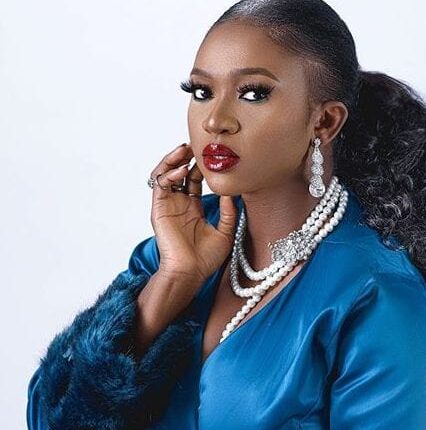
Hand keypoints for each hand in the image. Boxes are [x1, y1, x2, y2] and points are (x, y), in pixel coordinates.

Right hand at [149, 142, 237, 285]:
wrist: (190, 273)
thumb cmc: (206, 259)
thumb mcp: (225, 231)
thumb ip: (228, 211)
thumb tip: (232, 191)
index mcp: (193, 208)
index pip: (194, 179)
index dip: (201, 165)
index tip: (213, 154)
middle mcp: (179, 204)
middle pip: (178, 171)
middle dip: (186, 156)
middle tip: (198, 144)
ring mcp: (167, 206)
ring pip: (165, 173)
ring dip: (173, 159)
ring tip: (185, 150)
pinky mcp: (159, 209)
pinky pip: (160, 185)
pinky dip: (168, 174)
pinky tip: (182, 171)